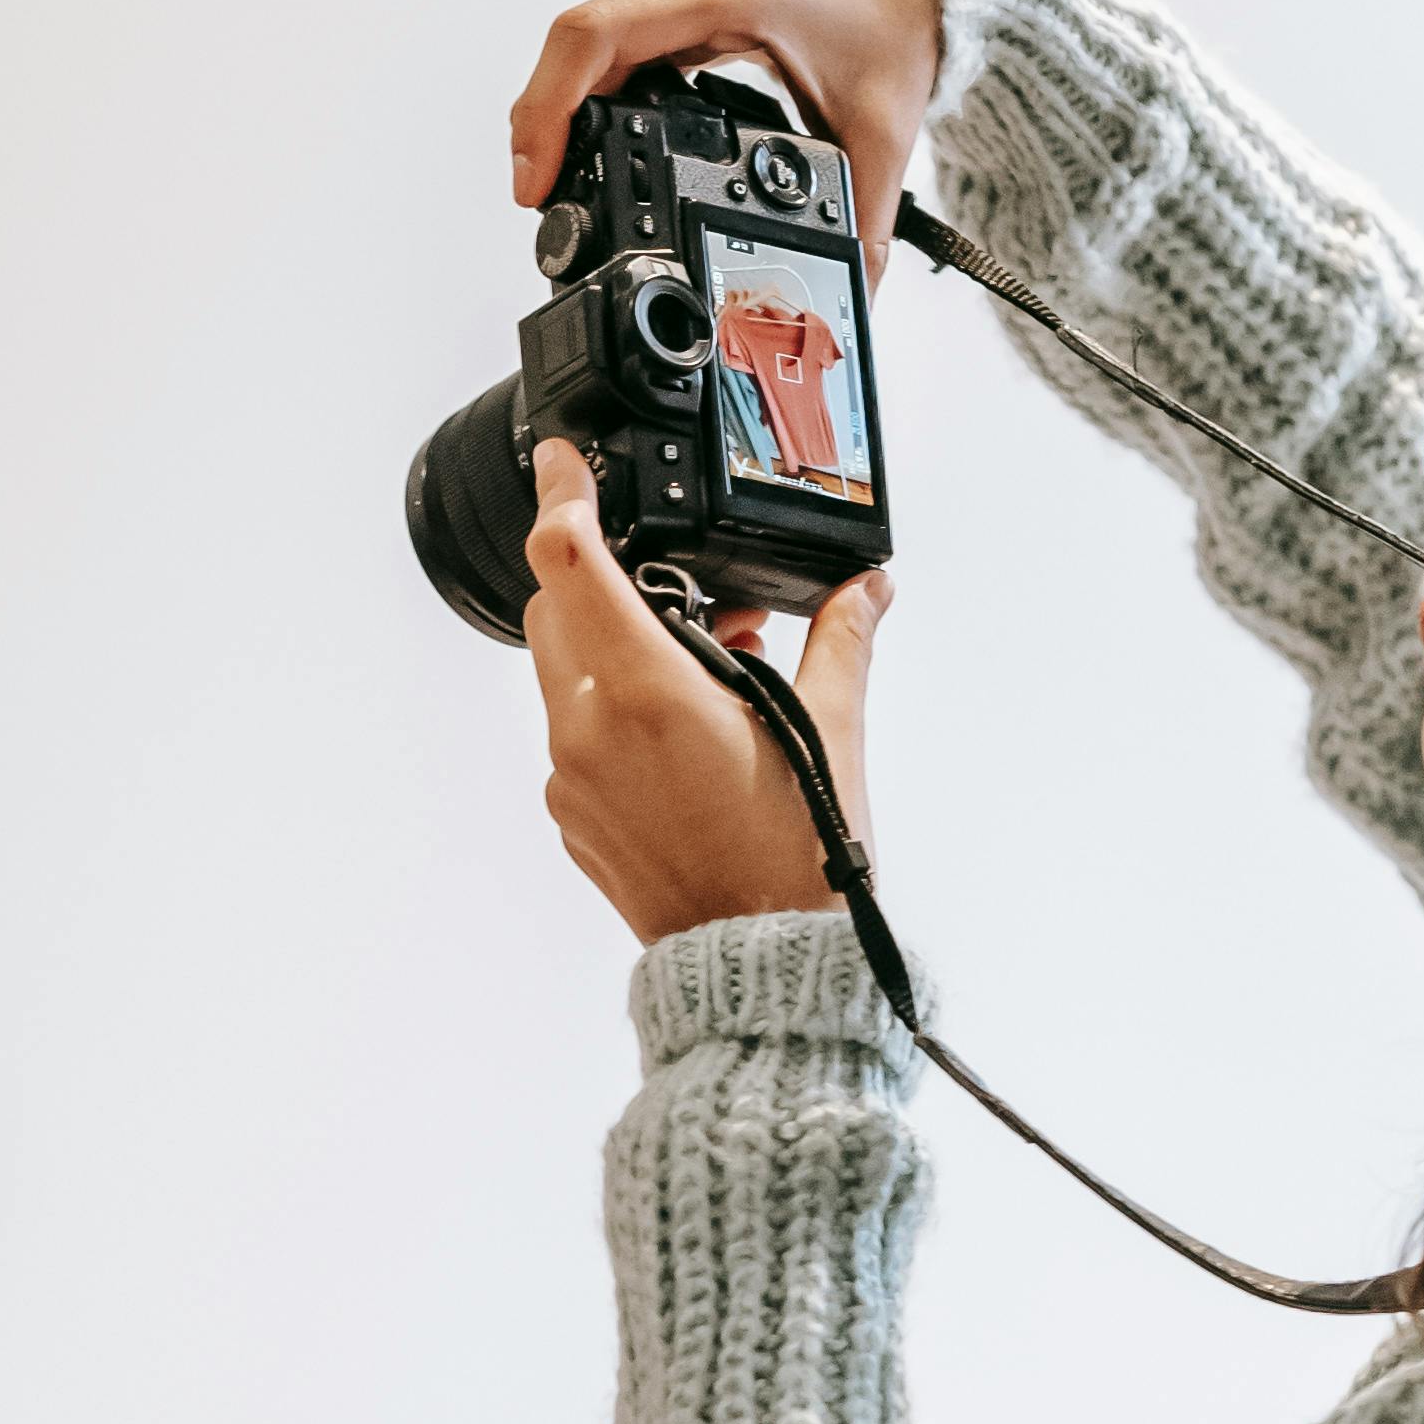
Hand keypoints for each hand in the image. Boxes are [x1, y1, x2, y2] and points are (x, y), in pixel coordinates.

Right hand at [511, 0, 943, 238]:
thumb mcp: (881, 119)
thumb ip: (866, 219)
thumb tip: (855, 300)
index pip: (593, 39)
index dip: (549, 111)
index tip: (536, 183)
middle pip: (572, 48)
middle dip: (545, 128)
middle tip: (542, 207)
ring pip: (584, 45)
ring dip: (561, 110)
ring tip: (555, 186)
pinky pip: (610, 44)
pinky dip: (590, 93)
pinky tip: (595, 144)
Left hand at [525, 442, 890, 942]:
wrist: (759, 962)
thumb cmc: (795, 861)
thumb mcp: (831, 730)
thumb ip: (841, 640)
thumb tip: (865, 587)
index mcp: (646, 693)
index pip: (571, 562)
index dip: (562, 495)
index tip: (562, 460)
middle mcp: (589, 730)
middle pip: (558, 610)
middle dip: (607, 579)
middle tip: (685, 588)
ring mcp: (571, 778)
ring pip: (564, 673)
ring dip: (615, 647)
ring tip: (702, 667)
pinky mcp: (571, 816)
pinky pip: (573, 734)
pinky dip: (612, 711)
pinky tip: (681, 730)